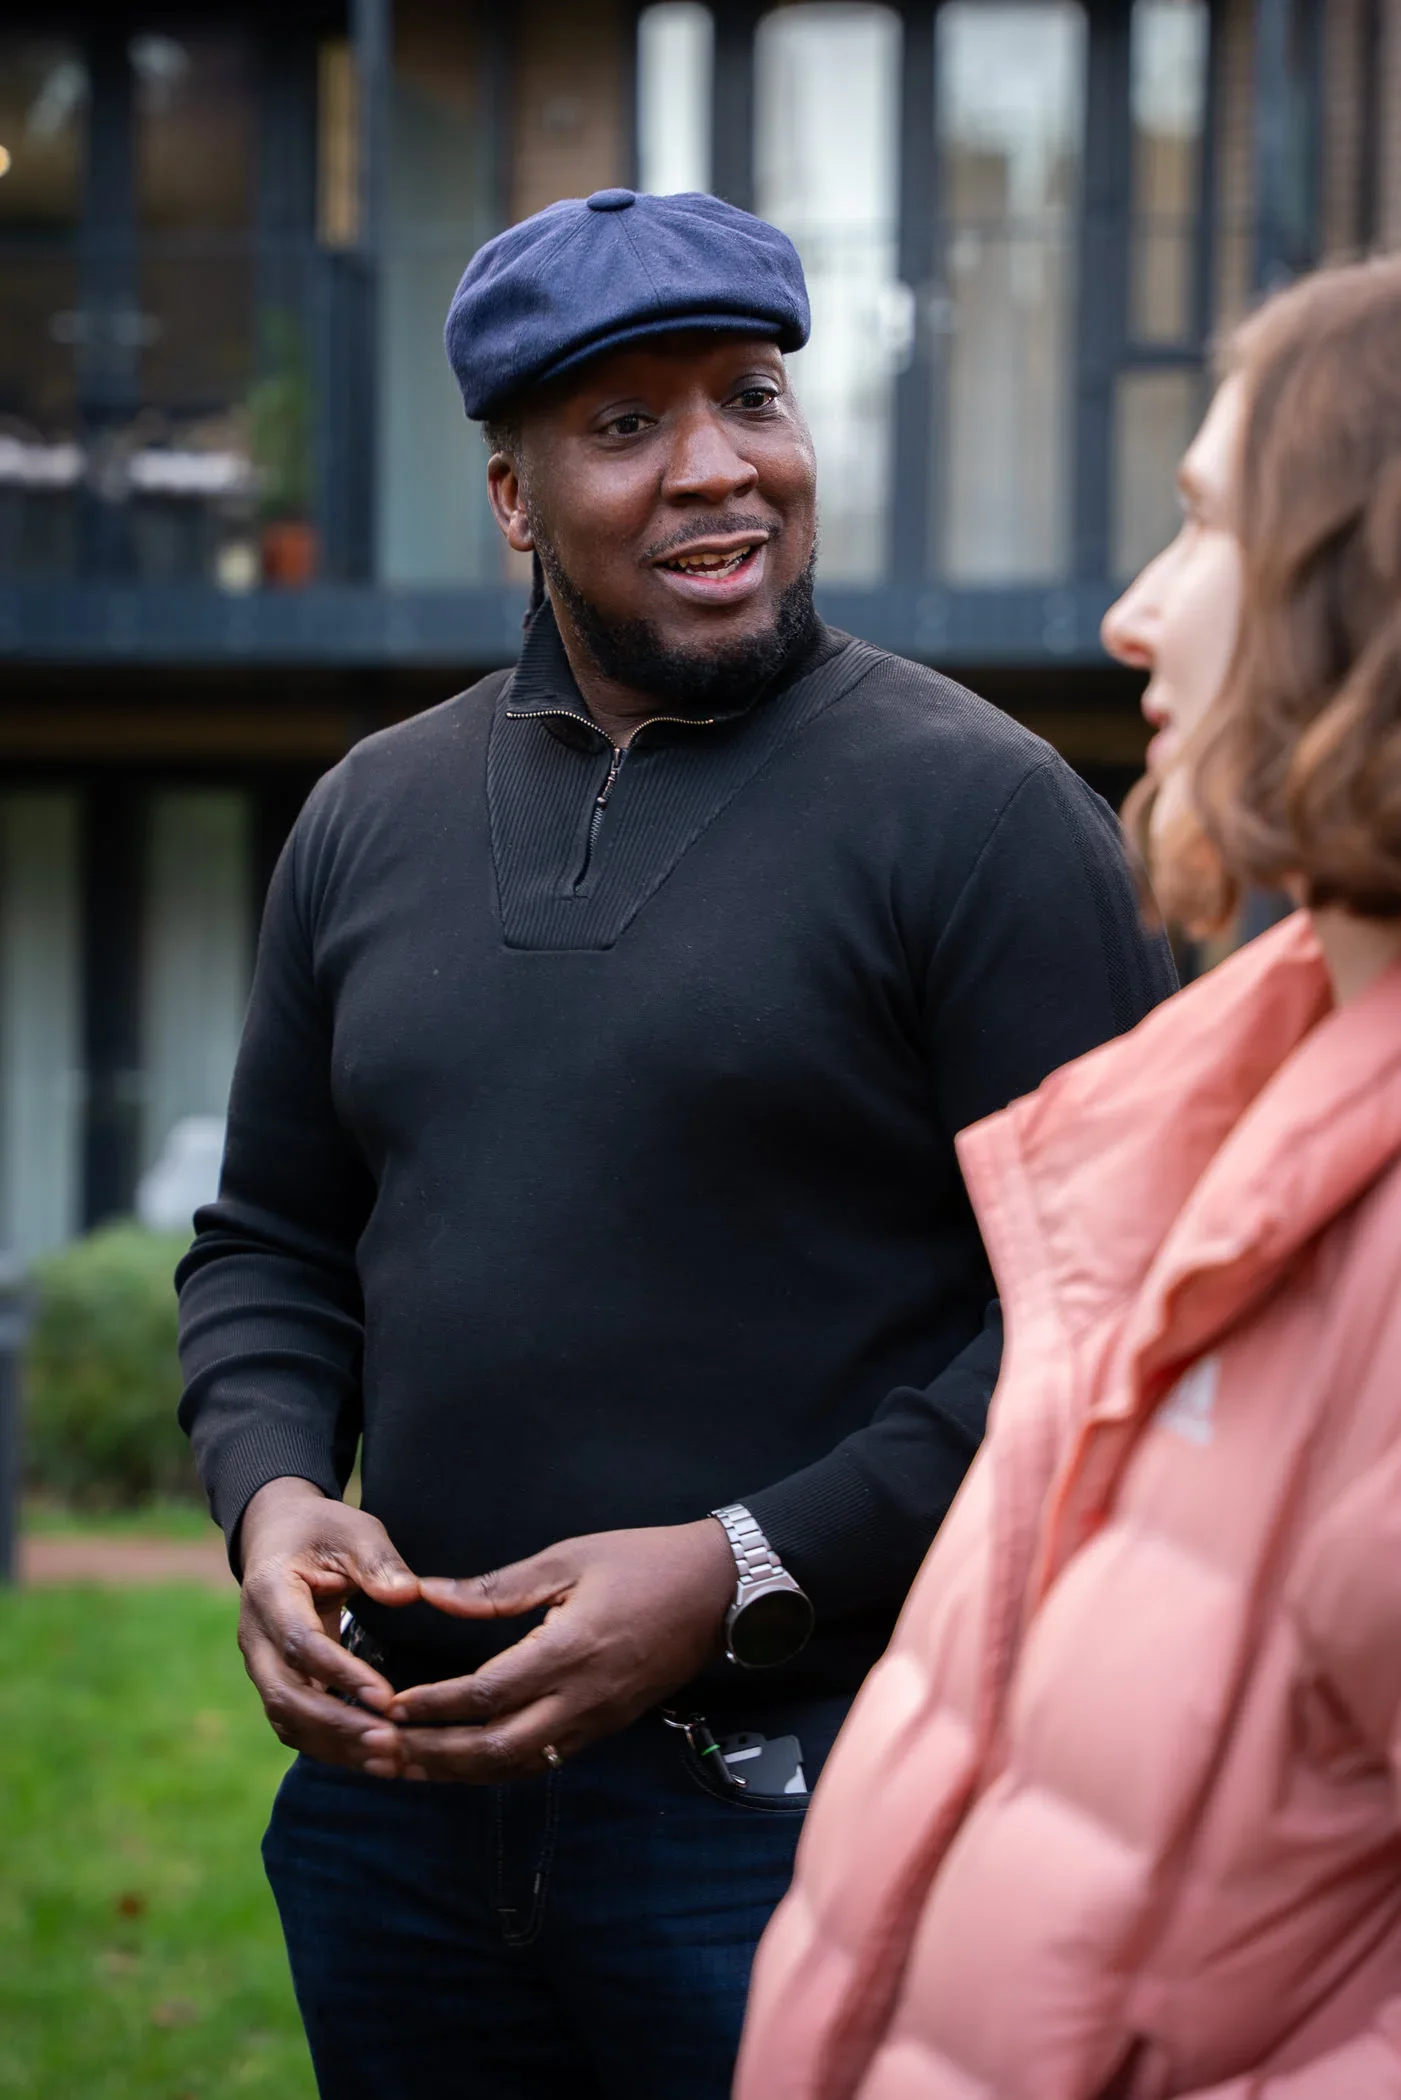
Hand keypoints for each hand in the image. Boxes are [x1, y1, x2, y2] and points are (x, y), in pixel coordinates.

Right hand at [236, 1477, 421, 1779]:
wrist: (280, 1536)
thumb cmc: (322, 1530)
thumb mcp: (354, 1530)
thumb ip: (378, 1561)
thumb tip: (407, 1595)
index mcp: (269, 1592)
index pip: (302, 1644)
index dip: (342, 1675)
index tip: (387, 1699)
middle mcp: (254, 1637)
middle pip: (286, 1695)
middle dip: (337, 1726)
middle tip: (390, 1744)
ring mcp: (260, 1665)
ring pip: (287, 1720)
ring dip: (335, 1745)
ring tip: (389, 1760)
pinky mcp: (276, 1682)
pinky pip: (295, 1725)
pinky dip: (330, 1746)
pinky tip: (374, 1758)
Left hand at [383, 1519, 736, 1782]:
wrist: (719, 1591)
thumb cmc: (645, 1562)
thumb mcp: (569, 1557)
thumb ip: (498, 1588)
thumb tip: (431, 1595)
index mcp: (570, 1651)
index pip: (486, 1694)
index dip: (433, 1706)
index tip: (389, 1706)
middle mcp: (582, 1698)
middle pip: (495, 1748)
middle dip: (433, 1755)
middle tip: (383, 1752)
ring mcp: (597, 1720)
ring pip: (517, 1765)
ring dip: (458, 1772)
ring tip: (408, 1768)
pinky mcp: (605, 1726)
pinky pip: (542, 1761)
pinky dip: (496, 1768)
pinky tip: (464, 1763)